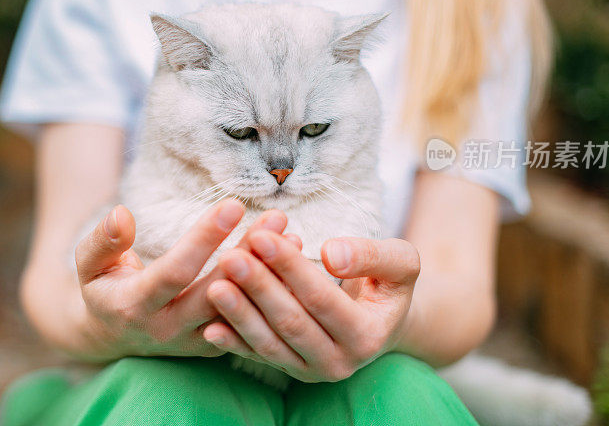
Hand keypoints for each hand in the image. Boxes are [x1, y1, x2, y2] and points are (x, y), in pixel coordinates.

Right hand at [74, 199, 287, 359]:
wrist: (115, 336)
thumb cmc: (105, 288)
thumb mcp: (90, 265)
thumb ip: (102, 241)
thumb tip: (122, 214)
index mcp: (135, 307)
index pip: (176, 272)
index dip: (204, 239)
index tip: (233, 204)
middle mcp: (168, 330)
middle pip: (216, 294)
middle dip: (248, 255)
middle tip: (276, 218)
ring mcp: (195, 342)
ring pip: (238, 310)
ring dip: (267, 275)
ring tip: (291, 236)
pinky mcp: (216, 346)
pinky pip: (248, 320)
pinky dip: (270, 291)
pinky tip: (291, 260)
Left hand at [202, 231, 419, 381]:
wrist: (381, 319)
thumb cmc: (387, 282)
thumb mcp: (400, 263)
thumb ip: (373, 256)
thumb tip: (331, 254)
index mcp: (368, 336)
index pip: (321, 298)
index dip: (290, 267)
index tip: (263, 237)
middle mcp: (339, 363)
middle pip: (291, 322)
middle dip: (259, 288)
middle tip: (230, 256)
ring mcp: (311, 372)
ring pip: (270, 343)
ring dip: (239, 314)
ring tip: (214, 284)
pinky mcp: (289, 371)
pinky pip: (257, 356)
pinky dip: (233, 343)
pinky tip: (209, 328)